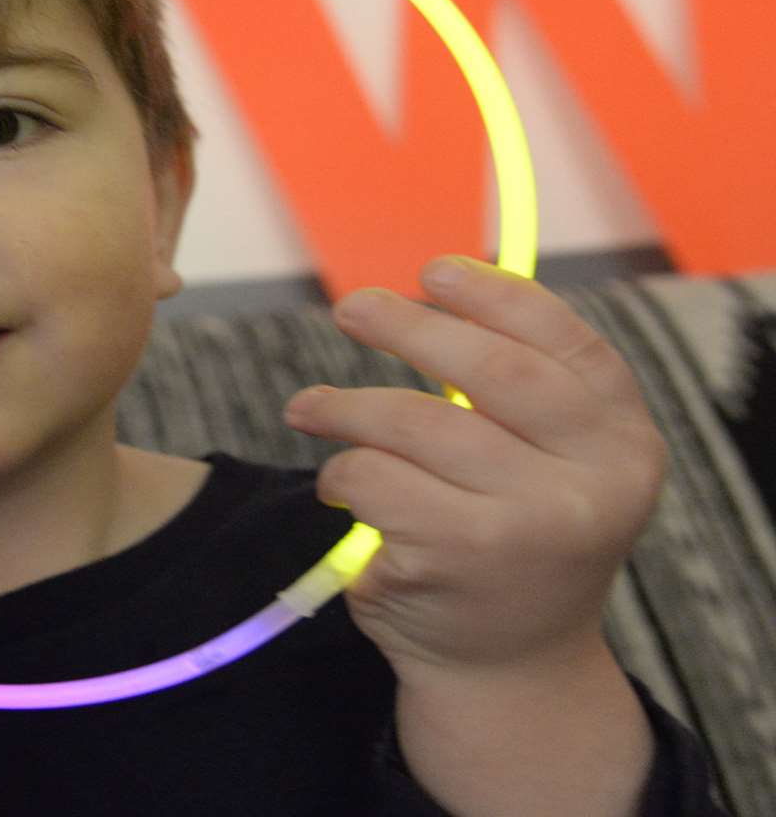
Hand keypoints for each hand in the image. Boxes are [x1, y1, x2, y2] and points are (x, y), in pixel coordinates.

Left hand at [282, 255, 665, 678]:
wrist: (505, 664)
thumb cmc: (512, 536)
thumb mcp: (547, 461)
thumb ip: (515, 388)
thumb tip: (434, 287)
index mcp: (623, 440)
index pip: (562, 340)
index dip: (494, 294)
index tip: (433, 271)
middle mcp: (592, 482)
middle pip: (488, 369)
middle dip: (408, 327)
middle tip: (352, 308)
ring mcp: (528, 523)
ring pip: (412, 423)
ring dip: (345, 409)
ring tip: (311, 411)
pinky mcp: (457, 556)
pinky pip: (372, 477)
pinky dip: (341, 475)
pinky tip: (339, 489)